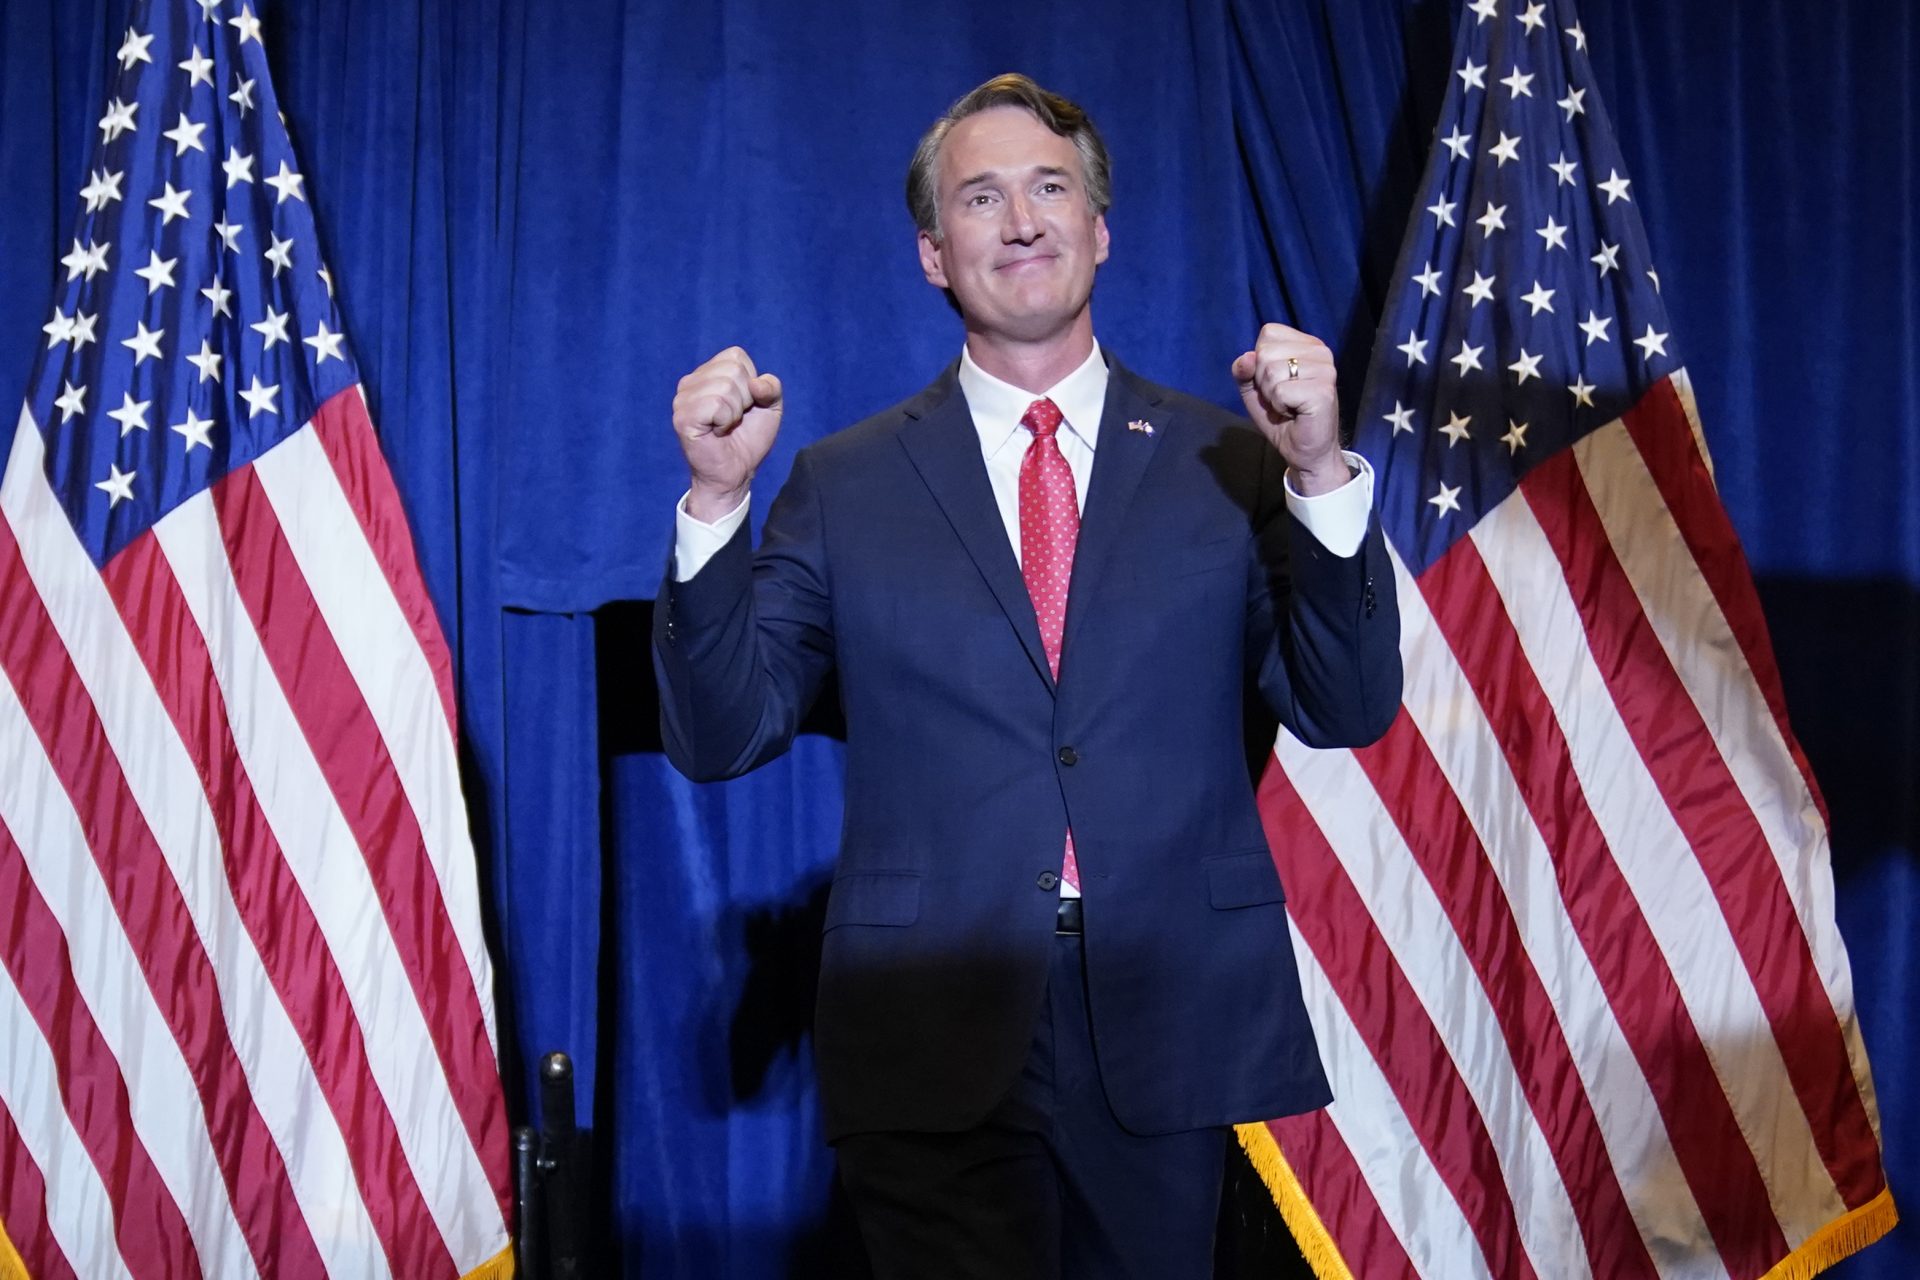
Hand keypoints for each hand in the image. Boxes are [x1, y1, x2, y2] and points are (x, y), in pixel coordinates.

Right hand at [672, 346, 783, 520]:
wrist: (736, 473)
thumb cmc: (748, 440)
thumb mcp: (770, 408)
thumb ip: (771, 387)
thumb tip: (756, 384)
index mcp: (708, 373)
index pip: (736, 356)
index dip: (751, 383)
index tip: (744, 405)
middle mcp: (691, 381)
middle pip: (732, 370)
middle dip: (745, 399)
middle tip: (734, 419)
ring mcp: (683, 398)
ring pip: (725, 387)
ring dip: (735, 413)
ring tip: (725, 426)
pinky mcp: (682, 417)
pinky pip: (715, 404)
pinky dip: (725, 421)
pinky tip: (717, 432)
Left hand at [1230, 324, 1346, 494]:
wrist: (1305, 450)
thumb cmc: (1282, 417)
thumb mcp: (1255, 389)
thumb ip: (1244, 370)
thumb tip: (1246, 358)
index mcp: (1307, 344)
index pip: (1268, 333)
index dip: (1260, 361)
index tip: (1276, 382)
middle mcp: (1320, 351)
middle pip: (1265, 352)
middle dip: (1263, 381)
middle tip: (1282, 398)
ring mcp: (1325, 370)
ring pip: (1271, 371)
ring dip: (1272, 396)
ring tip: (1289, 406)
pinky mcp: (1323, 390)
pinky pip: (1280, 391)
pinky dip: (1280, 407)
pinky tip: (1295, 413)